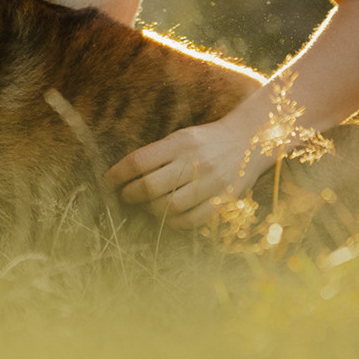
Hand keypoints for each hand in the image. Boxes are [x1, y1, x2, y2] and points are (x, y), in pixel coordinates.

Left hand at [103, 118, 265, 228]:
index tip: (108, 181)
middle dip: (131, 195)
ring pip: (169, 207)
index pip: (139, 161)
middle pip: (150, 187)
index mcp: (180, 143)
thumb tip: (126, 176)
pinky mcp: (223, 199)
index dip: (118, 174)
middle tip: (126, 196)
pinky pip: (192, 220)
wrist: (250, 139)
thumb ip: (157, 154)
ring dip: (151, 210)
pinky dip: (174, 222)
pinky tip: (168, 216)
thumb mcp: (181, 137)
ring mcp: (211, 182)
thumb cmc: (206, 140)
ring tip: (148, 206)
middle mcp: (195, 162)